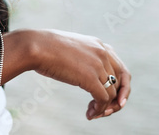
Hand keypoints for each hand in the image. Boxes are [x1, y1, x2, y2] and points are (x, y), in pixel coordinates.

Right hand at [3, 29, 130, 119]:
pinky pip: (103, 99)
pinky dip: (99, 109)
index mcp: (99, 45)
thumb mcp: (72, 50)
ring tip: (94, 113)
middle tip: (106, 110)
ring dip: (106, 107)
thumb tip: (84, 74)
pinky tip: (90, 114)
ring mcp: (98, 64)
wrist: (36, 46)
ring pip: (113, 92)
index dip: (120, 86)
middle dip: (117, 99)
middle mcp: (103, 53)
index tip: (113, 98)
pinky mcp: (90, 77)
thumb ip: (83, 58)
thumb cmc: (46, 48)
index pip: (120, 68)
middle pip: (121, 81)